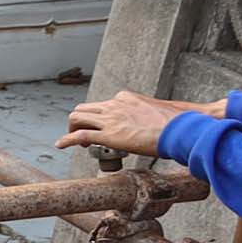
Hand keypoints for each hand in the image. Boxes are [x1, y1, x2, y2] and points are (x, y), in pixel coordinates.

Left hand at [59, 93, 211, 159]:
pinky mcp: (109, 135)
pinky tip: (61, 145)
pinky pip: (79, 135)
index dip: (99, 116)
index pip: (104, 104)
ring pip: (77, 118)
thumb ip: (152, 117)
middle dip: (81, 120)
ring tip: (75, 141)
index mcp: (127, 98)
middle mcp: (115, 104)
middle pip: (85, 108)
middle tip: (85, 134)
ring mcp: (110, 119)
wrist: (180, 129)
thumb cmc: (177, 124)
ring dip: (72, 129)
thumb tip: (161, 125)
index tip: (103, 127)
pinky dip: (66, 140)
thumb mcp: (161, 113)